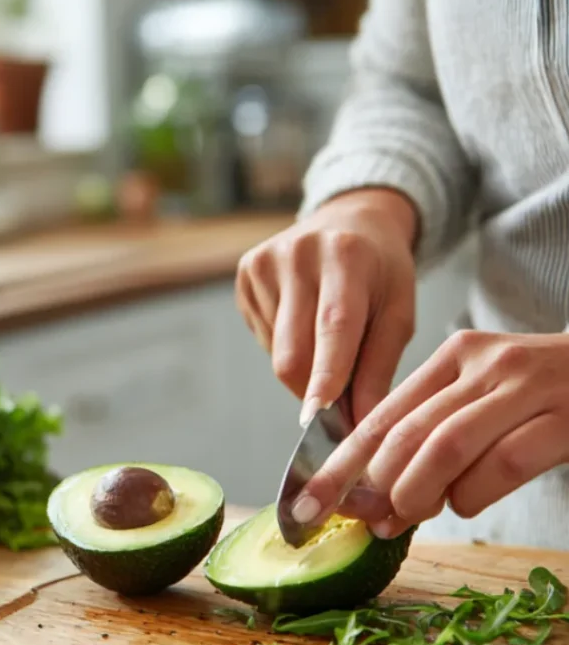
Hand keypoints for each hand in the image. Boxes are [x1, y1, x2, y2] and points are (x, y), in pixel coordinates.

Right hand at [236, 188, 418, 425]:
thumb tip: (361, 423)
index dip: (327, 376)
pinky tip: (303, 320)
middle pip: (292, 350)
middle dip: (312, 387)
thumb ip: (380, 368)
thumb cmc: (380, 270)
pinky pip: (264, 336)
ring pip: (277, 351)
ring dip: (304, 365)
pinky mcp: (246, 272)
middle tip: (336, 400)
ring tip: (326, 340)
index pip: (333, 326)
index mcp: (346, 256)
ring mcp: (265, 262)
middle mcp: (299, 253)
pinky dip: (286, 344)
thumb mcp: (398, 311)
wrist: (349, 220)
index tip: (320, 415)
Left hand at [291, 331, 568, 536]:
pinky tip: (464, 504)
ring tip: (403, 519)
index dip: (339, 463)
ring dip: (415, 493)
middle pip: (406, 430)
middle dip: (372, 484)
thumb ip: (431, 430)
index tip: (306, 503)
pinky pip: (504, 460)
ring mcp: (527, 387)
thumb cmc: (544, 396)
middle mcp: (485, 364)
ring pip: (447, 445)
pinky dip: (473, 493)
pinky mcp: (566, 417)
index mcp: (453, 356)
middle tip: (363, 520)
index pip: (380, 413)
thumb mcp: (482, 396)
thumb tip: (371, 494)